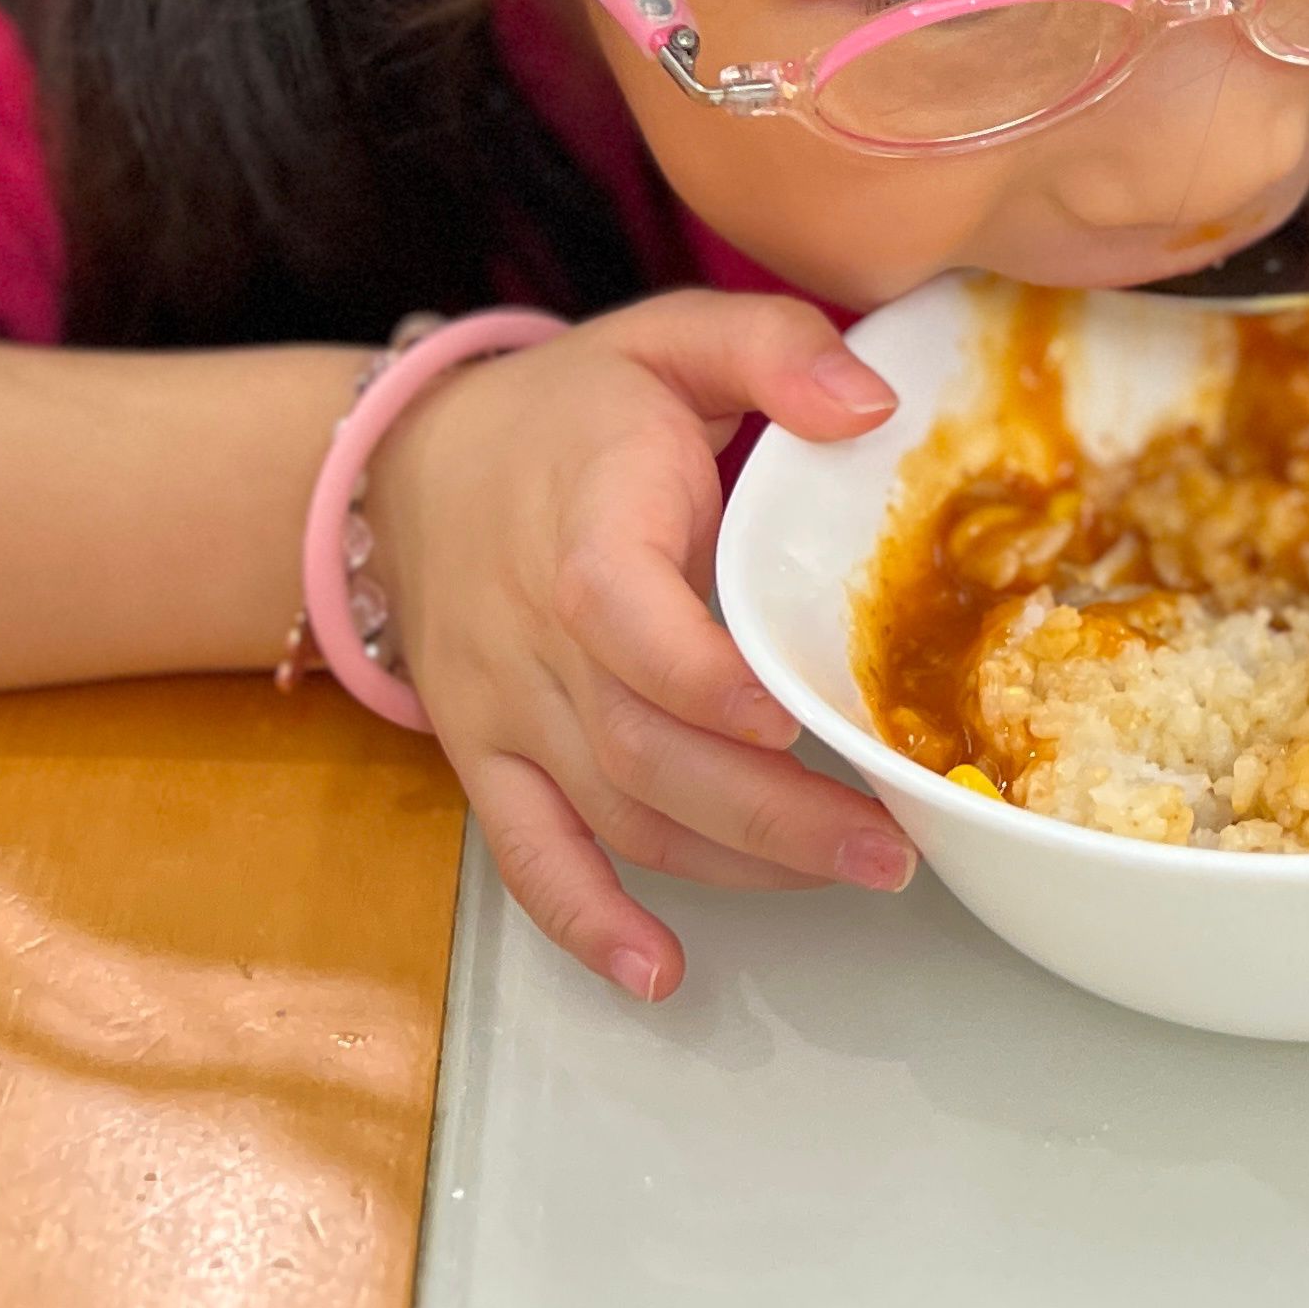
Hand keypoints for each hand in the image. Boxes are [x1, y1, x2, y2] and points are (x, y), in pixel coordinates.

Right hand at [365, 290, 911, 1000]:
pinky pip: (526, 856)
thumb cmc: (577, 408)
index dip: (698, 676)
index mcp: (585, 525)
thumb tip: (872, 403)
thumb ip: (773, 349)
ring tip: (852, 874)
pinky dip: (585, 922)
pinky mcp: (486, 758)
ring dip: (730, 863)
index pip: (620, 612)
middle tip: (890, 845)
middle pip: (641, 746)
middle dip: (770, 812)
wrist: (418, 461)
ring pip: (612, 811)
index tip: (787, 718)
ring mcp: (506, 709)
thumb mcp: (672, 335)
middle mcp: (534, 633)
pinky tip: (659, 973)